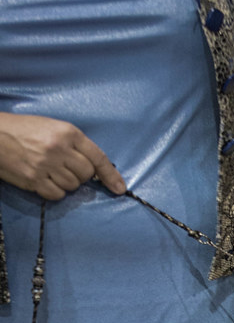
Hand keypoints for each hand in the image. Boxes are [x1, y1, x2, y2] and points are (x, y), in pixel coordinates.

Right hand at [0, 113, 125, 199]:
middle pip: (86, 175)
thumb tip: (94, 167)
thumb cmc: (23, 130)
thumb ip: (73, 145)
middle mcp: (59, 148)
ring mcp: (47, 165)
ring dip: (66, 183)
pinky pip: (57, 195)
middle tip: (64, 166)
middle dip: (80, 175)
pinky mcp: (34, 180)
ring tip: (49, 170)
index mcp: (67, 132)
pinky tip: (43, 180)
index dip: (111, 175)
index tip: (120, 189)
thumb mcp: (51, 127)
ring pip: (73, 186)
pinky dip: (54, 191)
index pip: (98, 157)